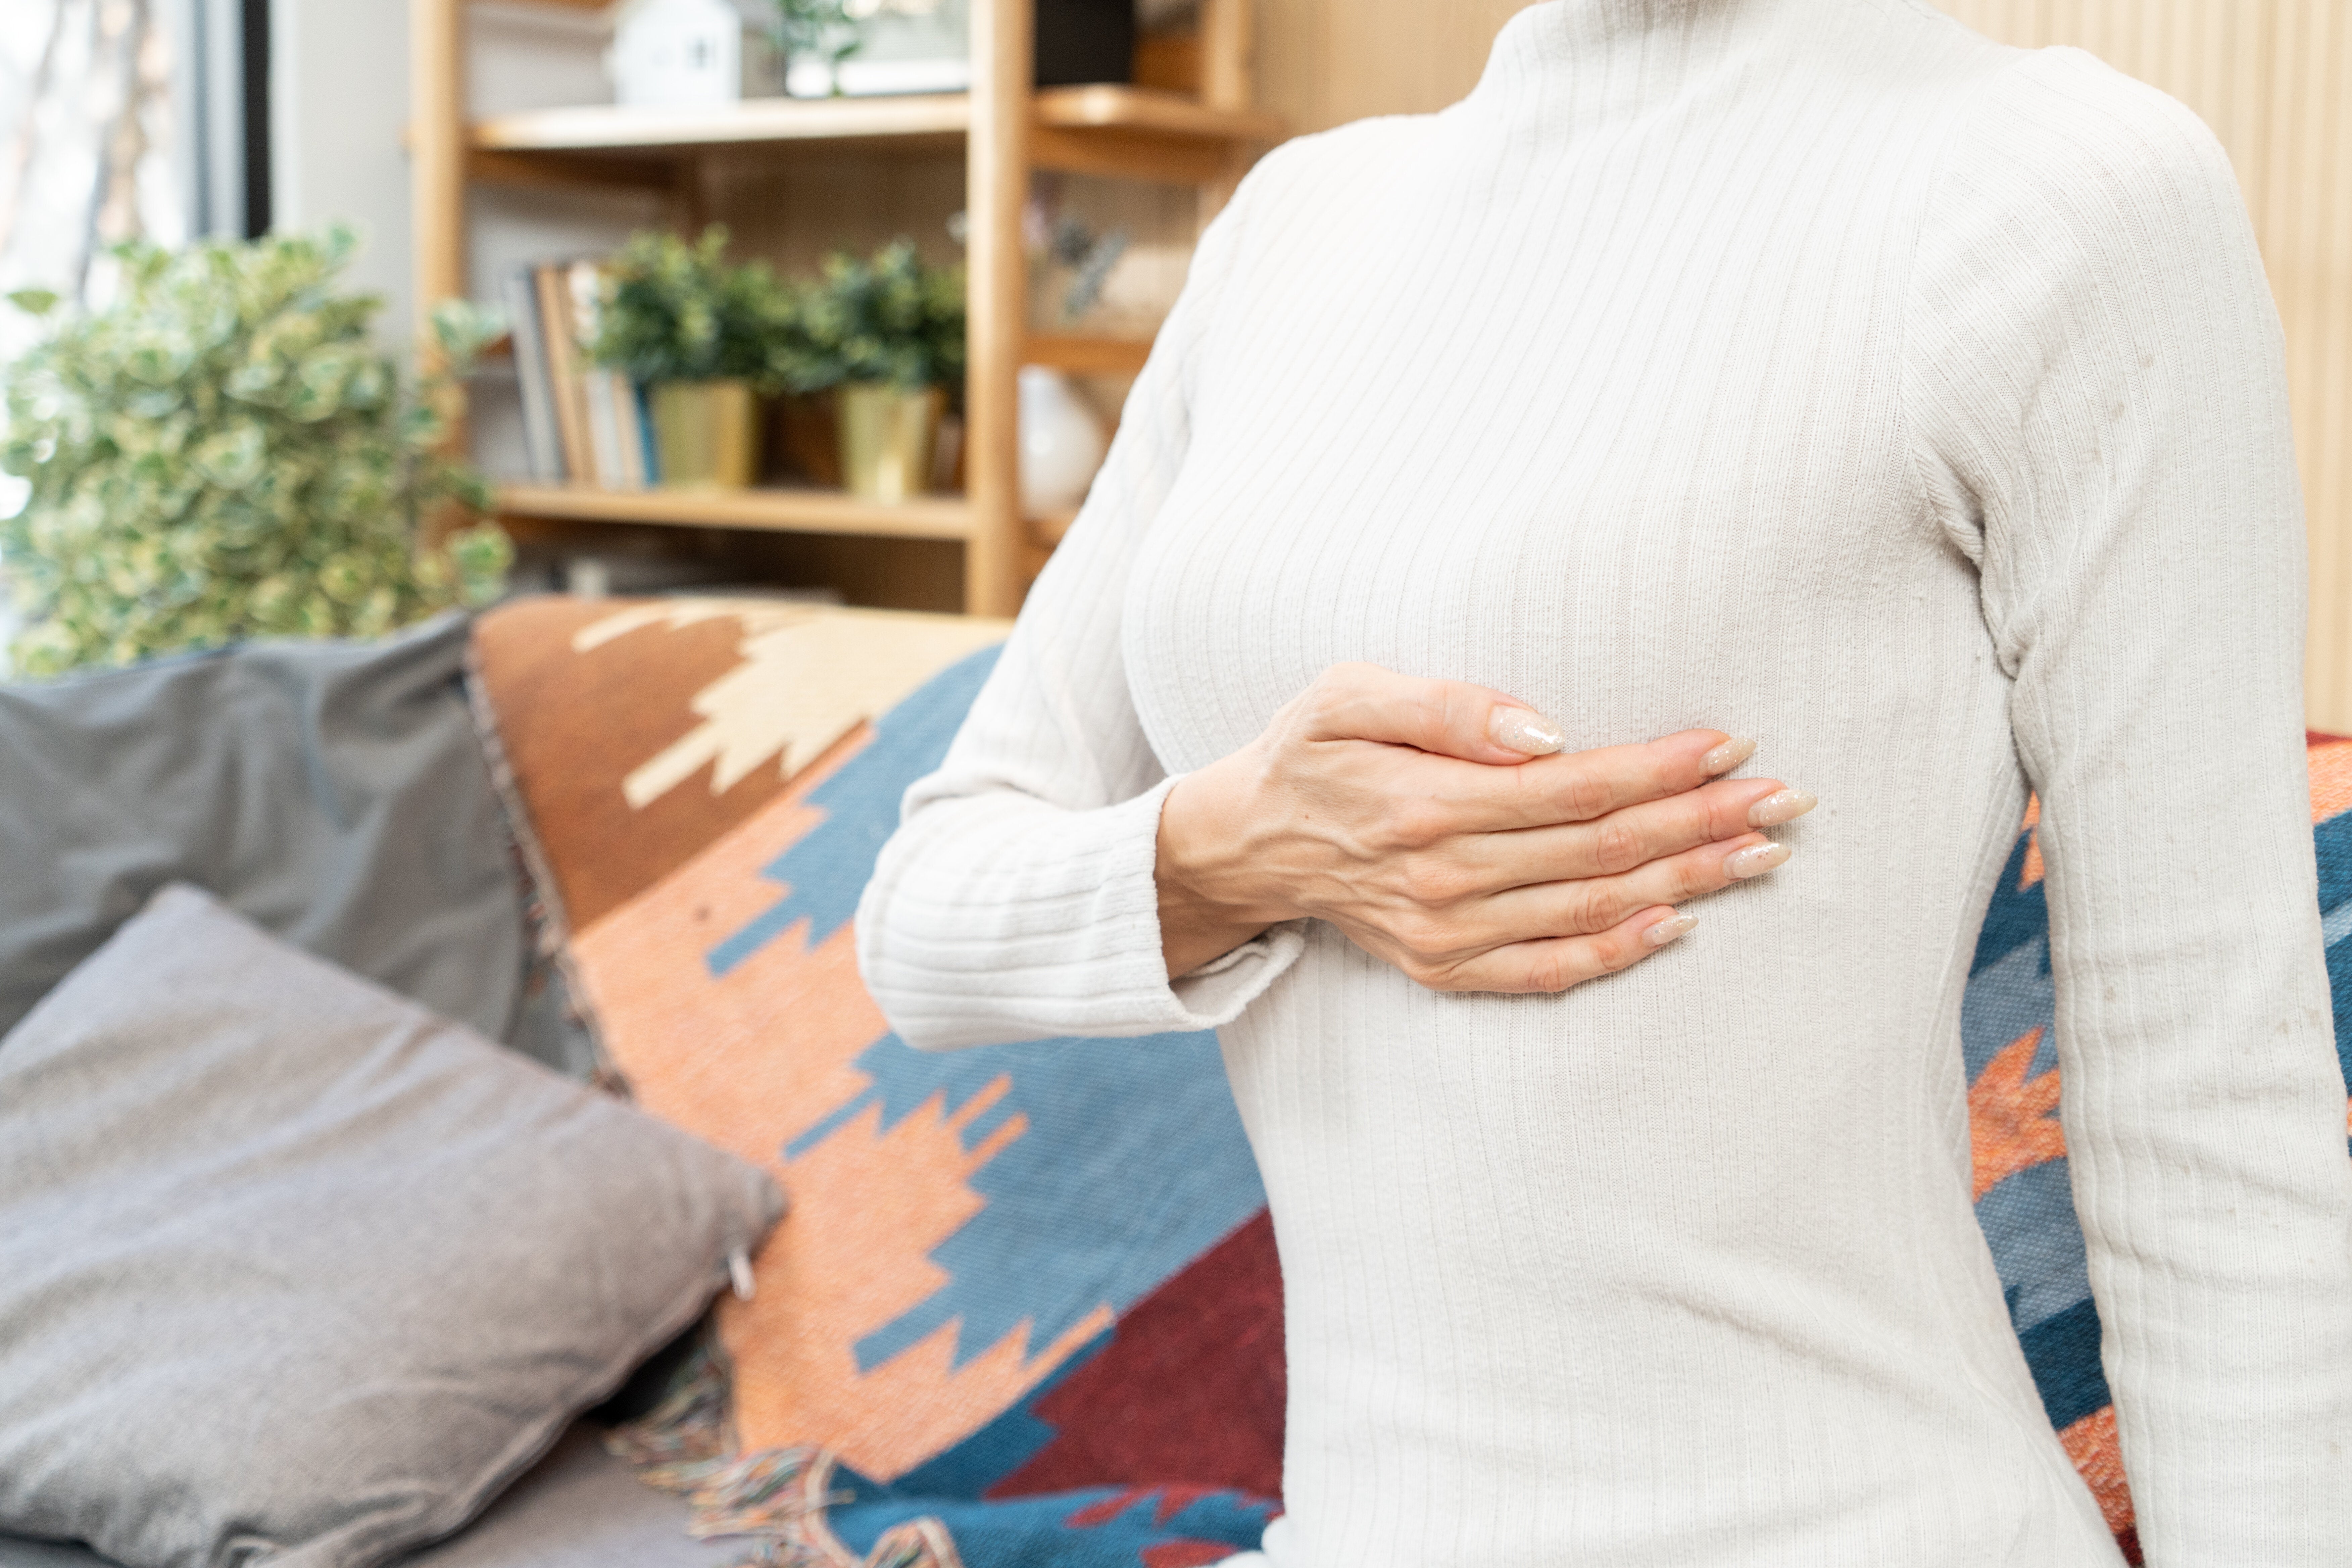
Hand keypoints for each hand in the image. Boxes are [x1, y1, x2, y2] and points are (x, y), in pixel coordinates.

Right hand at [1155, 663, 1811, 993]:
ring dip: (1688, 881)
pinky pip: (1549, 970)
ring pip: (1594, 908)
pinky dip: (1618, 953)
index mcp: (1428, 804)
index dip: (1661, 767)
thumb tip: (1543, 729)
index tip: (1734, 746)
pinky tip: (1679, 924)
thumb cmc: (1308, 752)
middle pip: (1604, 849)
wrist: (1248, 842)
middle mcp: (1445, 877)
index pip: (1576, 786)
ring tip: (1764, 853)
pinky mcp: (1447, 968)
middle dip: (1703, 822)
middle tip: (1788, 799)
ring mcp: (1448, 934)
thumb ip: (1443, 705)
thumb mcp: (1346, 695)